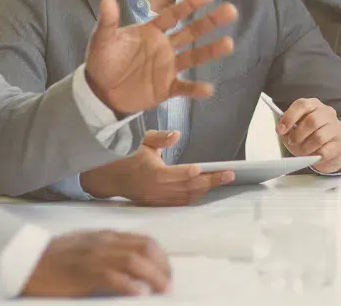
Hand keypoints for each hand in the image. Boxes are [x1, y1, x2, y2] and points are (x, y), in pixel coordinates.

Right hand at [23, 230, 170, 296]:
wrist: (27, 261)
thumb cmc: (54, 257)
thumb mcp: (85, 245)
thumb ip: (106, 248)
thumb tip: (129, 261)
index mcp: (106, 236)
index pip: (143, 240)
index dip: (160, 256)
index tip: (166, 271)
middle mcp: (104, 242)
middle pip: (144, 248)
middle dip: (162, 266)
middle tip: (168, 284)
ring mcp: (95, 256)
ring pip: (135, 260)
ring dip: (154, 276)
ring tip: (163, 290)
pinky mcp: (84, 273)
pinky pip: (113, 276)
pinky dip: (131, 285)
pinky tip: (140, 294)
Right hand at [80, 130, 234, 205]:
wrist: (111, 178)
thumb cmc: (129, 156)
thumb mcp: (144, 140)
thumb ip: (161, 138)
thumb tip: (176, 135)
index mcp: (152, 173)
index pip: (176, 174)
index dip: (191, 173)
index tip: (204, 169)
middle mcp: (156, 190)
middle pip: (188, 188)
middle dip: (211, 181)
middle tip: (229, 175)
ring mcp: (158, 200)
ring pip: (187, 198)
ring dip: (206, 190)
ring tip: (223, 180)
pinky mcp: (158, 205)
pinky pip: (181, 203)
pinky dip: (195, 197)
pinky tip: (206, 189)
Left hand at [84, 0, 235, 113]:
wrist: (99, 91)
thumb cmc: (103, 61)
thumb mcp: (102, 40)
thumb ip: (107, 22)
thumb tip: (106, 0)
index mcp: (152, 31)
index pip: (174, 15)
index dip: (190, 4)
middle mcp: (164, 46)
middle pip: (191, 32)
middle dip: (210, 22)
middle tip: (231, 11)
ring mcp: (167, 67)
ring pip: (193, 57)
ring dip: (210, 50)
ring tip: (229, 43)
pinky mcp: (165, 88)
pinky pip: (183, 87)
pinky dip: (195, 89)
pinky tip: (208, 88)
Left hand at [277, 98, 340, 173]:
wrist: (331, 148)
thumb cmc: (311, 135)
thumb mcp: (297, 128)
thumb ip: (288, 128)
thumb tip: (283, 131)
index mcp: (314, 105)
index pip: (302, 104)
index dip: (289, 117)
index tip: (280, 129)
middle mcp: (327, 113)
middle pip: (312, 121)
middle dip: (297, 134)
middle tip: (291, 142)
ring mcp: (336, 128)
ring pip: (318, 137)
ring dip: (305, 147)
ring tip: (301, 151)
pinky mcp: (340, 144)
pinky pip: (325, 151)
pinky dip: (314, 155)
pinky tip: (312, 155)